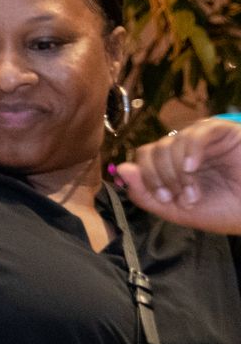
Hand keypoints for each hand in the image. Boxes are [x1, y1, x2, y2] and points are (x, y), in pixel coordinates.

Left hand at [118, 118, 240, 233]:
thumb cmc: (223, 212)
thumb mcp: (177, 210)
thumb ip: (145, 194)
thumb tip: (120, 168)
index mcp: (171, 167)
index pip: (141, 159)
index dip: (144, 178)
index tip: (164, 199)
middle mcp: (183, 150)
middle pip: (150, 151)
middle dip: (160, 178)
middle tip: (181, 198)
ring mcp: (201, 140)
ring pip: (169, 144)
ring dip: (177, 173)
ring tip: (194, 194)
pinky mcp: (222, 132)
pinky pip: (197, 132)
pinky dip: (190, 151)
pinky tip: (194, 168)